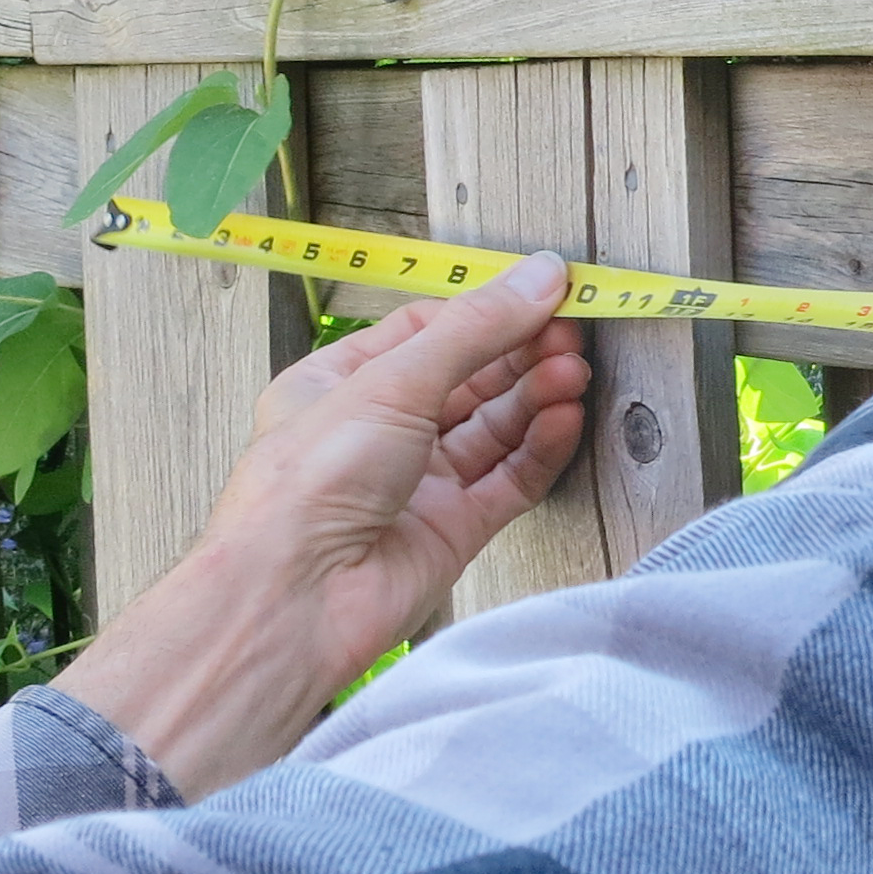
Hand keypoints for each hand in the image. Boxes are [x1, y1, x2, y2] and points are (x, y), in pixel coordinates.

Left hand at [55, 257, 589, 796]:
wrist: (298, 598)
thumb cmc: (309, 483)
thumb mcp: (392, 381)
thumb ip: (474, 329)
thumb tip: (540, 275)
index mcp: (340, 384)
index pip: (427, 332)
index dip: (487, 311)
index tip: (545, 292)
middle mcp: (379, 432)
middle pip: (468, 378)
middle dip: (521, 352)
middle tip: (572, 330)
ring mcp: (417, 483)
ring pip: (493, 428)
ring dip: (536, 396)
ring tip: (574, 372)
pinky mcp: (452, 530)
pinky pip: (509, 480)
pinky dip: (540, 448)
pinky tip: (566, 419)